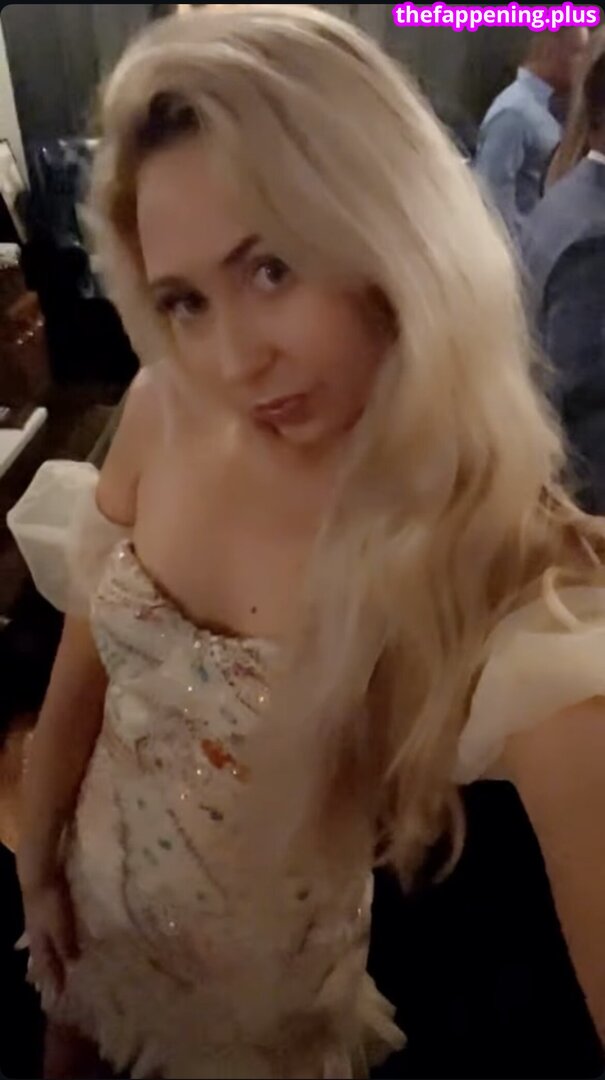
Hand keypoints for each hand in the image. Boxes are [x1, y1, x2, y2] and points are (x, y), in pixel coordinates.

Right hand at [21, 869, 78, 998]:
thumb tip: (72, 966)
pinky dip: (46, 945)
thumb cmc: (51, 904)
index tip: (58, 999)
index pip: (49, 968)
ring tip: (44, 972)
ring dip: (44, 961)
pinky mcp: (40, 913)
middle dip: (46, 974)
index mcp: (40, 944)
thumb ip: (66, 945)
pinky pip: (43, 936)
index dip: (54, 982)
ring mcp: (36, 925)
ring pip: (40, 949)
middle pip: (41, 960)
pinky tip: (47, 942)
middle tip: (46, 990)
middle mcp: (36, 937)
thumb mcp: (61, 927)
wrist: (39, 877)